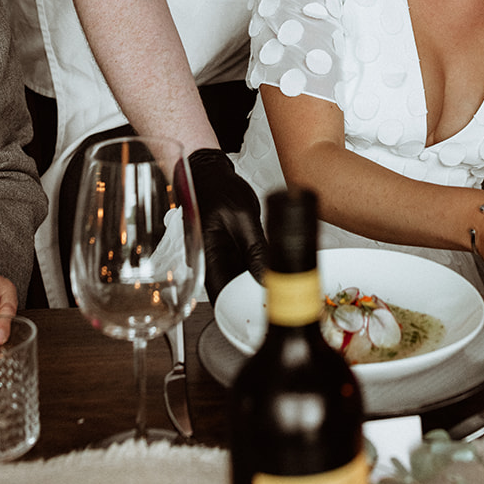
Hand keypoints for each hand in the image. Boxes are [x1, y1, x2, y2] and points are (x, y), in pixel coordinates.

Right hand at [189, 149, 267, 301]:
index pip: (219, 292)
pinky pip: (242, 266)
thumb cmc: (218, 187)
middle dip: (249, 297)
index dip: (236, 307)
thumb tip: (266, 276)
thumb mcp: (242, 217)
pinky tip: (272, 269)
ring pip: (237, 279)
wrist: (210, 172)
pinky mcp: (228, 248)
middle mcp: (209, 258)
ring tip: (277, 284)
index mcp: (206, 254)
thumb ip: (255, 248)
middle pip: (229, 289)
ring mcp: (219, 254)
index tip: (258, 310)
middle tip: (274, 299)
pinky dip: (256, 269)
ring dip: (254, 282)